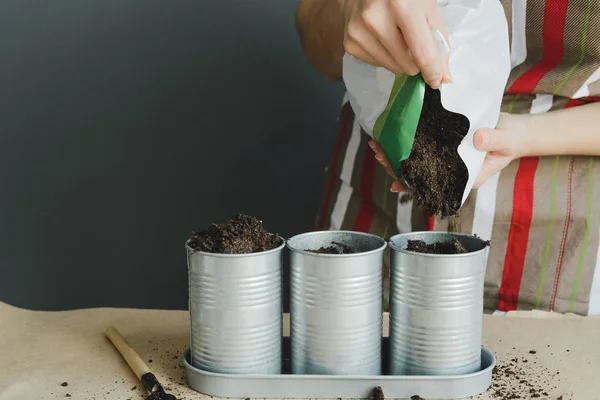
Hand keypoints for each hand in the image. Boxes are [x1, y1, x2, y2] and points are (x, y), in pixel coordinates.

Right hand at [340, 0, 450, 87]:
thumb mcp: (427, 7)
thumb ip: (438, 41)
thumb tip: (443, 76)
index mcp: (402, 6)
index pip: (422, 53)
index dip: (433, 71)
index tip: (436, 80)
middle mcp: (375, 19)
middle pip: (406, 65)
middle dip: (415, 60)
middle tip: (413, 43)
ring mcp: (359, 31)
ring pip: (391, 67)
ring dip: (399, 59)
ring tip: (396, 36)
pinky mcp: (350, 41)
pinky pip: (376, 63)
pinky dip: (384, 56)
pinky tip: (381, 38)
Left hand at [370, 113, 530, 191]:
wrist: (515, 131)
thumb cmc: (512, 139)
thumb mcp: (506, 140)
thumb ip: (493, 140)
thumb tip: (476, 139)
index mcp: (463, 177)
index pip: (433, 185)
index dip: (412, 184)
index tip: (395, 179)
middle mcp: (451, 171)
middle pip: (419, 174)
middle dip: (396, 166)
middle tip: (378, 153)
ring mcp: (446, 159)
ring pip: (417, 161)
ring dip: (396, 154)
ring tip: (377, 144)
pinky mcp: (444, 146)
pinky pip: (423, 147)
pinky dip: (407, 143)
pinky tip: (391, 137)